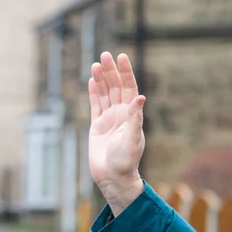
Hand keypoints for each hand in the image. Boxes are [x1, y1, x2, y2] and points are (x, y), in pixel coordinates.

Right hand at [88, 52, 144, 214]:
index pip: (129, 87)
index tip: (121, 57)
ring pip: (104, 94)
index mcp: (131, 114)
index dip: (126, 72)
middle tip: (105, 55)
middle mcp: (121, 114)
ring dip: (101, 79)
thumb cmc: (126, 160)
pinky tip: (91, 81)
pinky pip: (95, 105)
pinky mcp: (97, 126)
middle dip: (111, 71)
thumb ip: (135, 118)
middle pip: (115, 87)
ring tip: (96, 64)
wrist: (113, 176)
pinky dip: (93, 93)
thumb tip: (140, 97)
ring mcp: (108, 119)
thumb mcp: (132, 138)